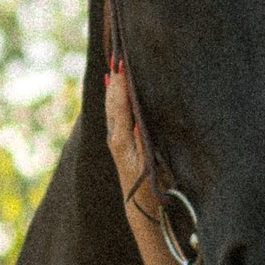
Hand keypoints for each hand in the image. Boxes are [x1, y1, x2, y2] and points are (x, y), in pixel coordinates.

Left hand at [103, 57, 149, 200]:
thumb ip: (143, 144)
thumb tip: (136, 122)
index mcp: (123, 142)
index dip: (122, 86)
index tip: (122, 65)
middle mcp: (115, 138)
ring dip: (114, 84)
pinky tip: (113, 83)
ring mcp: (115, 140)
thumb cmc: (152, 190)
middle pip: (113, 102)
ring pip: (111, 106)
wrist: (141, 210)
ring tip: (115, 62)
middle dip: (115, 79)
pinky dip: (114, 95)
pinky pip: (114, 113)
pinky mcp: (119, 142)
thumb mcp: (151, 168)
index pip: (121, 108)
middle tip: (117, 54)